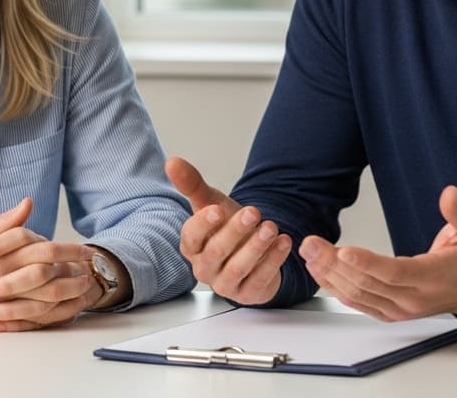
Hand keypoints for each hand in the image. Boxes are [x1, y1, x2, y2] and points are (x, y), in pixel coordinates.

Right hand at [0, 198, 91, 329]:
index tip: (84, 249)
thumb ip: (5, 222)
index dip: (68, 249)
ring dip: (68, 293)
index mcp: (0, 256)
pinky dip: (49, 314)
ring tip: (85, 288)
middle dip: (74, 270)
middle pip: (49, 274)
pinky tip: (63, 309)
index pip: (44, 249)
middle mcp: (2, 279)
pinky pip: (29, 320)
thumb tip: (28, 203)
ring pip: (43, 299)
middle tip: (91, 268)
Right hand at [166, 156, 291, 304]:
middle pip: (216, 252)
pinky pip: (260, 280)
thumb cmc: (226, 226)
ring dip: (256, 247)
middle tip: (253, 212)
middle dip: (235, 232)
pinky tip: (284, 242)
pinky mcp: (247, 293)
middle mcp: (205, 268)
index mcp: (192, 246)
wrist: (253, 249)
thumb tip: (172, 162)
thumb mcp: (211, 203)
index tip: (218, 209)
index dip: (203, 224)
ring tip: (272, 227)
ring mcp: (225, 284)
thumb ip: (192, 184)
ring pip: (238, 268)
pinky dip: (274, 261)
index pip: (191, 237)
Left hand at [300, 185, 456, 320]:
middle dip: (335, 263)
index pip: (396, 273)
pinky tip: (319, 272)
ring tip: (309, 253)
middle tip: (311, 244)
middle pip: (368, 284)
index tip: (344, 251)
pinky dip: (335, 288)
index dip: (369, 263)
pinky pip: (357, 303)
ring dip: (329, 275)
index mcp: (432, 278)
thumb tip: (449, 193)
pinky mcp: (388, 312)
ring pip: (358, 295)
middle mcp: (412, 299)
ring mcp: (398, 309)